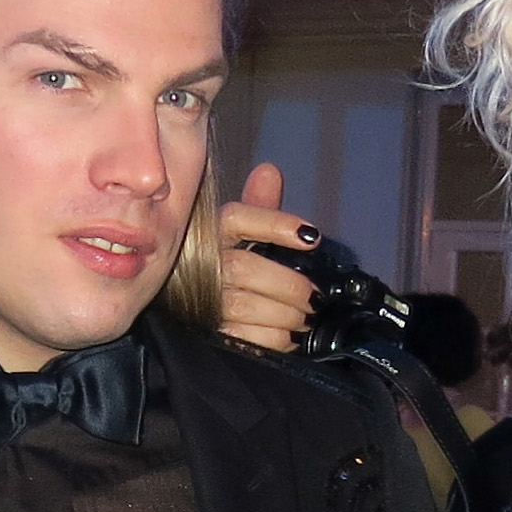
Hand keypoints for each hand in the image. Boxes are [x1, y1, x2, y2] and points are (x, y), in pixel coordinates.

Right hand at [216, 163, 322, 354]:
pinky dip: (277, 339)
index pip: (237, 217)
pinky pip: (246, 339)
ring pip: (245, 306)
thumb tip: (269, 172)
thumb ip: (260, 209)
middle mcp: (201, 265)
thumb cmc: (227, 268)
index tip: (312, 237)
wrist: (197, 315)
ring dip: (286, 314)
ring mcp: (202, 302)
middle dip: (288, 285)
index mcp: (212, 233)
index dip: (275, 224)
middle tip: (314, 296)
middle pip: (243, 268)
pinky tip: (289, 335)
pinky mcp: (211, 335)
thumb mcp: (243, 236)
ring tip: (305, 317)